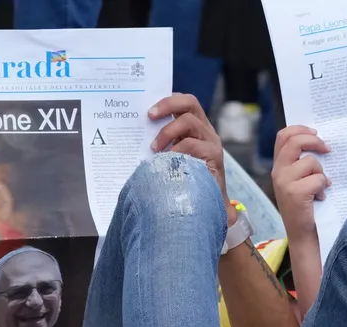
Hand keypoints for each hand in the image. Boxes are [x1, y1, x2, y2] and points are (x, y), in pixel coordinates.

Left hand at [148, 93, 234, 223]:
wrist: (205, 207)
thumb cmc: (182, 182)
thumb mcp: (170, 158)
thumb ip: (161, 145)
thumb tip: (132, 136)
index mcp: (195, 127)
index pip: (184, 102)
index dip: (167, 100)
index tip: (148, 109)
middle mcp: (205, 130)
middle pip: (190, 103)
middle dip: (167, 105)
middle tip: (149, 115)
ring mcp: (211, 142)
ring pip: (189, 122)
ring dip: (167, 132)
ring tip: (155, 149)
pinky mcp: (214, 156)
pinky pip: (193, 145)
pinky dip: (177, 151)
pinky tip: (167, 162)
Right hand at [270, 125, 330, 241]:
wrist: (302, 234)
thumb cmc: (305, 206)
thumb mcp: (298, 181)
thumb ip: (301, 163)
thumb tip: (320, 142)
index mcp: (278, 167)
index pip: (283, 136)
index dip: (300, 129)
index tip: (315, 132)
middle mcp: (277, 172)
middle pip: (294, 141)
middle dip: (315, 141)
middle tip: (327, 149)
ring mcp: (284, 182)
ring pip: (310, 162)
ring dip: (321, 173)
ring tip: (321, 186)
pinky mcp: (295, 193)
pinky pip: (317, 179)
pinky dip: (323, 187)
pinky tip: (320, 198)